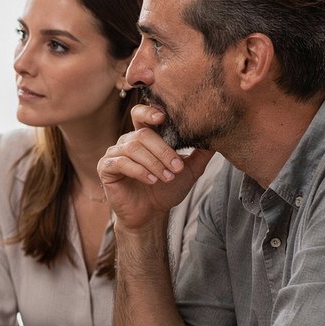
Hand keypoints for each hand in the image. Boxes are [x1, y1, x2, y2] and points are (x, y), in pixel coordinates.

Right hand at [98, 103, 214, 230]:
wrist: (151, 214)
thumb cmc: (167, 190)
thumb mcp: (189, 170)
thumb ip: (202, 153)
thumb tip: (219, 135)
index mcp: (145, 136)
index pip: (142, 114)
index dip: (150, 111)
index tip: (164, 117)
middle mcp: (127, 141)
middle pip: (143, 134)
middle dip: (163, 151)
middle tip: (177, 168)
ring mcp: (115, 154)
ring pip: (133, 148)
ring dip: (153, 163)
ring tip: (166, 177)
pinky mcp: (105, 168)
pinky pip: (120, 163)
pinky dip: (138, 171)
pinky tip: (151, 181)